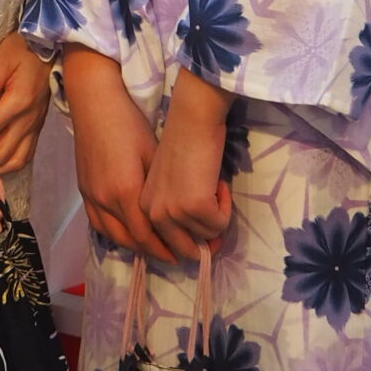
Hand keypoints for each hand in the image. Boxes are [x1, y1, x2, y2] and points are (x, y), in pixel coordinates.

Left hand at [0, 34, 49, 176]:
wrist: (49, 45)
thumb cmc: (21, 49)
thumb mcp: (0, 62)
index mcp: (19, 102)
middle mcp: (29, 120)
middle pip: (1, 154)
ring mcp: (35, 126)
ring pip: (16, 162)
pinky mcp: (36, 127)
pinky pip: (23, 155)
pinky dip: (5, 163)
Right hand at [60, 48, 173, 262]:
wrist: (95, 103)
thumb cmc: (129, 123)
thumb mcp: (152, 154)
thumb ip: (158, 188)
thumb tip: (176, 211)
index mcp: (125, 192)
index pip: (146, 235)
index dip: (165, 249)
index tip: (183, 254)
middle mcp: (104, 200)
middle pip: (130, 240)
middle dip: (152, 252)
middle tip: (173, 256)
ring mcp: (90, 196)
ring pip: (112, 235)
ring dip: (134, 245)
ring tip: (153, 247)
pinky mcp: (83, 190)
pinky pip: (99, 224)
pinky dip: (115, 234)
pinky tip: (128, 232)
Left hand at [141, 71, 233, 259]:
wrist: (192, 119)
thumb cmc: (184, 144)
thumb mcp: (170, 184)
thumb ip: (175, 212)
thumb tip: (200, 243)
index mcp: (143, 208)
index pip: (164, 246)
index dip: (190, 245)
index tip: (206, 237)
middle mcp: (152, 214)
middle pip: (185, 251)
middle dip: (207, 242)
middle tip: (219, 220)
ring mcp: (172, 212)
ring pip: (207, 236)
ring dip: (218, 215)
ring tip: (213, 187)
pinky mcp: (194, 206)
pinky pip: (220, 224)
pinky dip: (227, 206)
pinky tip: (219, 183)